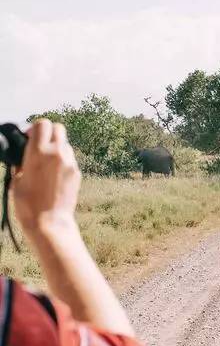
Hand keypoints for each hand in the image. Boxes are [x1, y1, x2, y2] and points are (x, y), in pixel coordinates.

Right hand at [12, 119, 80, 237]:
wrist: (50, 221)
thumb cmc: (28, 203)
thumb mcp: (16, 179)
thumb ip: (22, 161)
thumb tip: (24, 155)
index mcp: (38, 152)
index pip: (42, 123)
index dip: (35, 128)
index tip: (29, 137)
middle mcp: (57, 153)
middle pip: (58, 128)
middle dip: (49, 132)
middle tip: (39, 145)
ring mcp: (70, 162)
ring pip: (65, 144)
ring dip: (57, 147)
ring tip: (46, 162)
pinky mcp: (77, 172)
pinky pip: (70, 159)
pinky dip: (62, 161)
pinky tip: (53, 174)